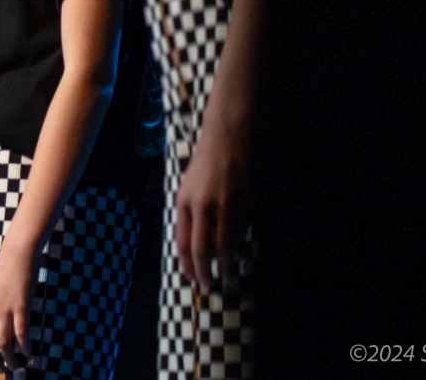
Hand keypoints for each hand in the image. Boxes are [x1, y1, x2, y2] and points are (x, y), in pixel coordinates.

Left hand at [0, 246, 33, 371]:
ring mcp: (4, 310)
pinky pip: (20, 334)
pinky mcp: (20, 307)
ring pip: (3, 344)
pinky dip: (24, 346)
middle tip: (5, 370)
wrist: (16, 255)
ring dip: (11, 359)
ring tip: (18, 365)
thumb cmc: (5, 275)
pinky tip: (29, 352)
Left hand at [173, 118, 247, 287]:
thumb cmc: (204, 167)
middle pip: (200, 249)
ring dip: (225, 267)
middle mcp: (201, 205)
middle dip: (204, 272)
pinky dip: (237, 250)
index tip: (192, 278)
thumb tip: (192, 248)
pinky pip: (239, 233)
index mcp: (183, 202)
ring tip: (228, 280)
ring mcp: (223, 205)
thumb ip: (188, 216)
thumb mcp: (187, 189)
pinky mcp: (242, 203)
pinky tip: (236, 258)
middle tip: (209, 286)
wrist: (224, 140)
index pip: (182, 243)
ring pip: (223, 246)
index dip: (187, 265)